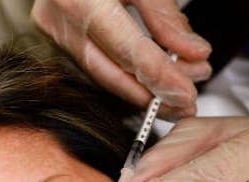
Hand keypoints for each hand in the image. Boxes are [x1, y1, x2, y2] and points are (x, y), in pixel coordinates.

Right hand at [31, 0, 211, 117]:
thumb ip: (165, 17)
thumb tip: (194, 53)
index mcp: (80, 0)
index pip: (127, 51)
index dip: (160, 77)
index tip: (186, 94)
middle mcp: (60, 20)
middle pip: (110, 74)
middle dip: (151, 95)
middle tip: (185, 104)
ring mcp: (54, 31)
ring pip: (102, 75)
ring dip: (141, 89)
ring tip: (176, 94)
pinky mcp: (58, 36)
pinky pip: (96, 65)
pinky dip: (125, 76)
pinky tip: (150, 83)